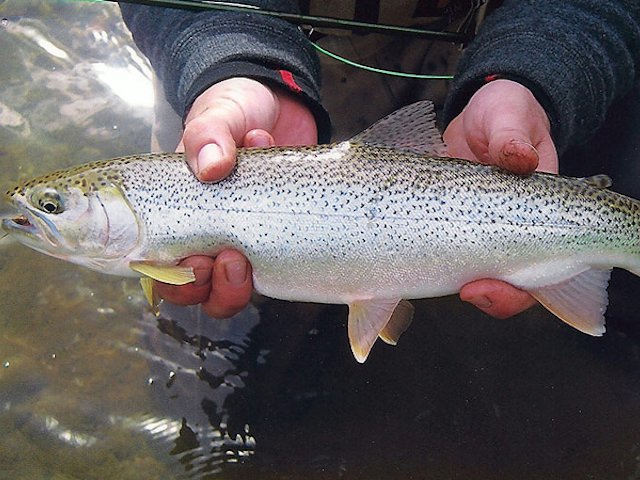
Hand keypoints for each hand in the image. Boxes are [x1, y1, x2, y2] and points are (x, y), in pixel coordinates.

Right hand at [156, 77, 317, 317]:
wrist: (282, 106)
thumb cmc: (235, 110)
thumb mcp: (217, 113)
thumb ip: (208, 133)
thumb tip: (212, 168)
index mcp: (175, 210)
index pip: (157, 264)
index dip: (170, 278)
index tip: (194, 259)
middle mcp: (204, 233)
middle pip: (193, 289)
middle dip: (205, 287)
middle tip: (226, 258)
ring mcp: (241, 239)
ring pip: (228, 292)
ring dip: (234, 287)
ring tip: (244, 255)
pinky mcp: (275, 239)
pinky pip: (272, 270)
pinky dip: (275, 252)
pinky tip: (277, 199)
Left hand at [443, 79, 558, 318]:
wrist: (478, 114)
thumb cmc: (505, 114)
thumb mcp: (511, 116)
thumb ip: (513, 135)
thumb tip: (518, 157)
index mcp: (537, 213)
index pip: (543, 268)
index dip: (518, 289)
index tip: (486, 284)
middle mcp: (511, 231)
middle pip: (513, 285)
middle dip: (495, 298)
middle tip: (468, 291)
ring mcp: (478, 232)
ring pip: (474, 278)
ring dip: (454, 287)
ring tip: (427, 285)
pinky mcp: (448, 225)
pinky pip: (439, 259)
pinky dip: (421, 272)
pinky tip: (396, 275)